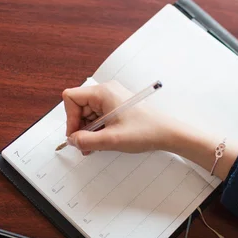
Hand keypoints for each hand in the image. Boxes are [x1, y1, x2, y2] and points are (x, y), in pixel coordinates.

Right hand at [62, 80, 177, 153]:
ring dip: (88, 130)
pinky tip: (103, 141)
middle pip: (79, 106)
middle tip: (85, 145)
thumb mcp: (111, 139)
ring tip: (95, 146)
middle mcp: (107, 91)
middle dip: (79, 127)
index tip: (76, 135)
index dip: (70, 118)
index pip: (71, 98)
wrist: (167, 133)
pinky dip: (98, 129)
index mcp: (103, 92)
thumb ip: (86, 140)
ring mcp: (113, 98)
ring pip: (88, 113)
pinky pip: (99, 116)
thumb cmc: (145, 131)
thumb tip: (71, 140)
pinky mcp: (118, 107)